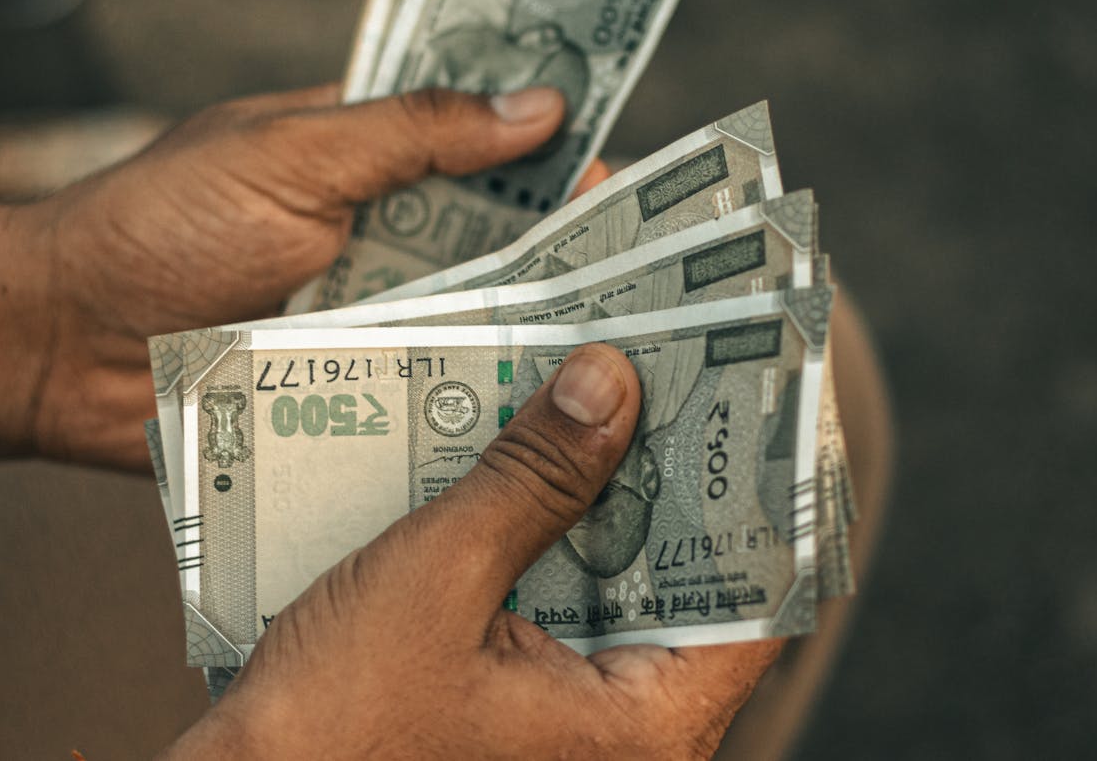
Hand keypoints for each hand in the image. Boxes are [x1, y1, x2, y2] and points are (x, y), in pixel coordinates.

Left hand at [4, 85, 599, 468]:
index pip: (481, 148)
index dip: (555, 163)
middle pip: (491, 252)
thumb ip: (409, 133)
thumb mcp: (288, 155)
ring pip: (464, 335)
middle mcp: (370, 244)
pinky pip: (413, 407)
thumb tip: (533, 108)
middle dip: (562, 272)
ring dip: (523, 352)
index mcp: (361, 160)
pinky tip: (529, 441)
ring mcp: (356, 328)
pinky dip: (463, 417)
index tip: (631, 190)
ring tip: (612, 381)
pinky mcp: (335, 403)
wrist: (52, 348)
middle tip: (646, 301)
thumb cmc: (154, 228)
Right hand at [160, 344, 781, 758]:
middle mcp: (633, 742)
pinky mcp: (532, 724)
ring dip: (608, 506)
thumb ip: (530, 478)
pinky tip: (526, 473)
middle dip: (674, 477)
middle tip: (667, 372)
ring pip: (631, 598)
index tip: (758, 399)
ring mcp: (582, 737)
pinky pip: (574, 620)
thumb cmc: (331, 732)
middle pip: (696, 586)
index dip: (765, 490)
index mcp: (645, 729)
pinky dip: (558, 549)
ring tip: (596, 400)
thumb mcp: (435, 578)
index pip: (761, 596)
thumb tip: (609, 383)